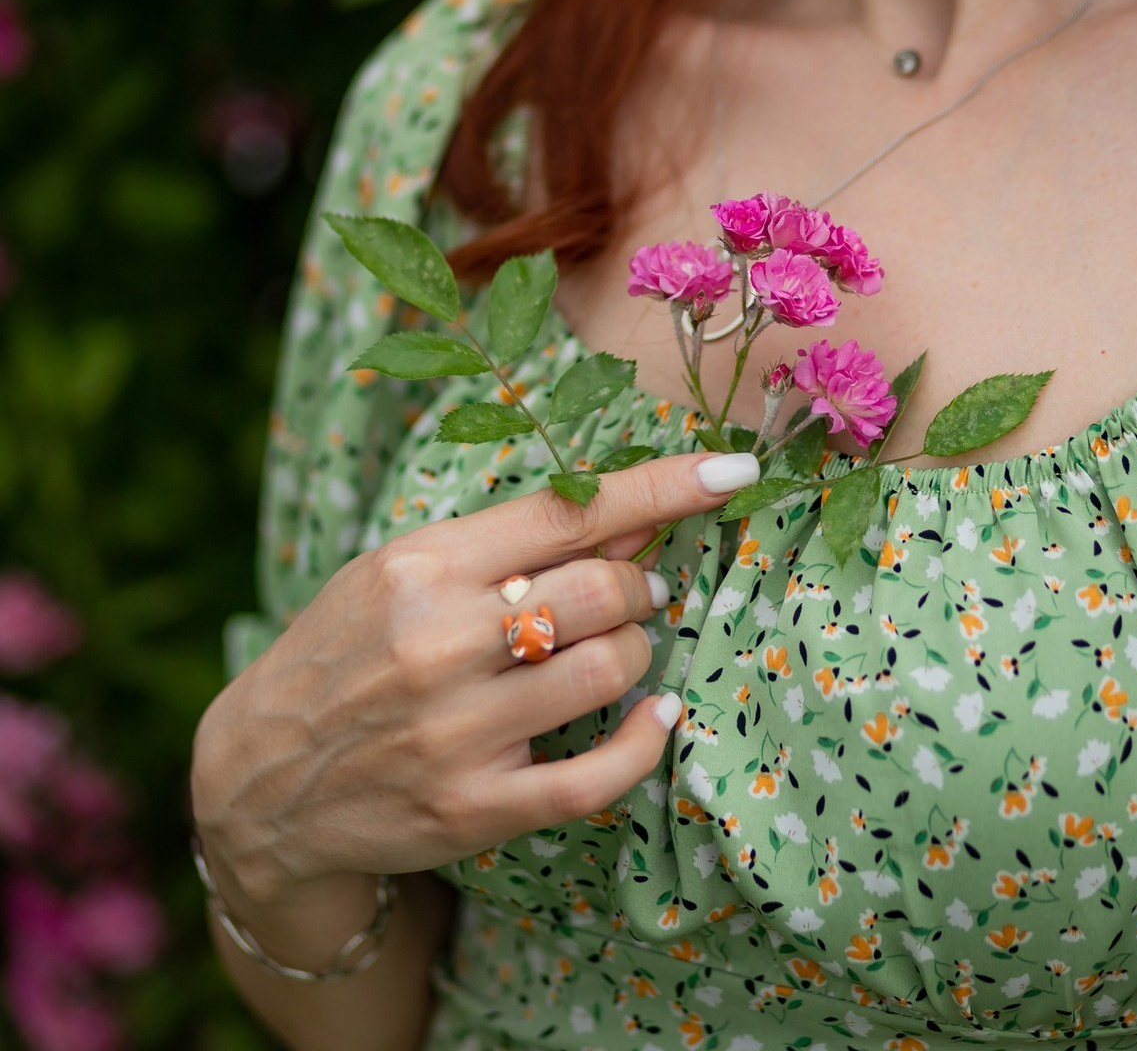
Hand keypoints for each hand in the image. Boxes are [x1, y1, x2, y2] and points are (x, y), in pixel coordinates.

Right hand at [191, 451, 758, 906]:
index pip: (567, 512)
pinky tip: (654, 719)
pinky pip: (594, 777)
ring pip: (609, 671)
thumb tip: (633, 516)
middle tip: (635, 592)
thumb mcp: (404, 570)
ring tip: (617, 649)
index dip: (663, 487)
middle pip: (602, 592)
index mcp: (422, 567)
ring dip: (638, 652)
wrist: (260, 775)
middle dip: (641, 586)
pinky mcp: (471, 808)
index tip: (733, 471)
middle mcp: (438, 644)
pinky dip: (643, 743)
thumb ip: (512, 542)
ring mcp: (455, 732)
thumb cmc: (345, 650)